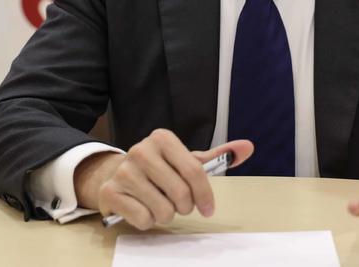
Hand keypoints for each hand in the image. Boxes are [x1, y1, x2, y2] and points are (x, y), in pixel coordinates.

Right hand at [75, 129, 252, 229]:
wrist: (114, 173)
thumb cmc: (158, 168)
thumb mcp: (186, 159)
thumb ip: (218, 155)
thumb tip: (248, 147)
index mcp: (162, 138)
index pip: (195, 171)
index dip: (205, 195)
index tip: (208, 208)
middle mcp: (141, 150)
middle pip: (181, 194)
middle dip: (184, 206)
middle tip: (177, 202)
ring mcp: (124, 171)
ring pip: (163, 210)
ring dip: (165, 214)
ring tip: (157, 203)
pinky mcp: (110, 192)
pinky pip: (143, 219)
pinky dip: (147, 220)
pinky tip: (141, 207)